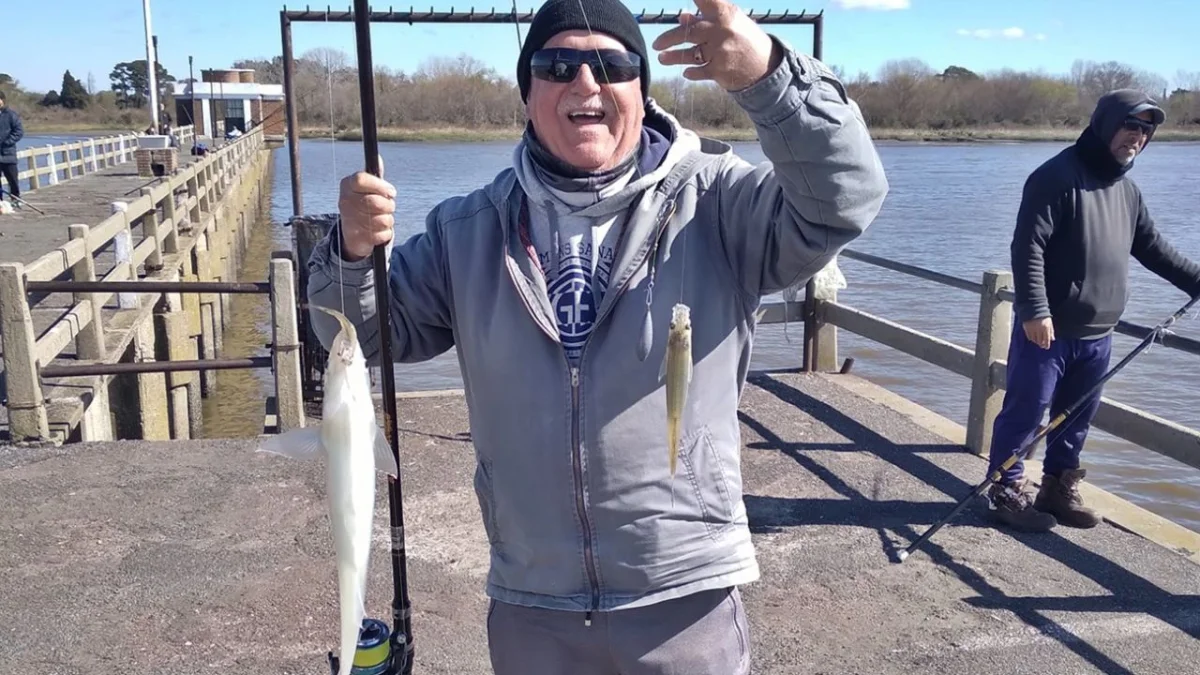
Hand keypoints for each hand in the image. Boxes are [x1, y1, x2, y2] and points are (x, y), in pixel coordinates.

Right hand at [337, 157, 394, 261]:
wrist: (352, 232)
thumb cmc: (363, 205)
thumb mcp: (366, 189)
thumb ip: (374, 176)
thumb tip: (377, 157)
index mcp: (347, 185)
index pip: (361, 179)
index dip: (380, 185)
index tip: (391, 192)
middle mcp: (345, 202)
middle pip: (376, 202)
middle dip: (389, 205)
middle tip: (388, 206)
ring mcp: (350, 220)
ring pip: (383, 219)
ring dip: (388, 220)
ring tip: (382, 218)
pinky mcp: (358, 237)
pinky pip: (384, 234)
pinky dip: (386, 233)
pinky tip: (378, 230)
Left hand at [651, 0, 782, 91]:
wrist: (766, 66)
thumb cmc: (743, 38)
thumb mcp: (730, 22)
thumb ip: (706, 19)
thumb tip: (682, 17)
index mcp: (725, 13)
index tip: (683, 5)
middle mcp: (722, 31)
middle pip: (689, 32)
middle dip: (669, 38)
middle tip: (656, 44)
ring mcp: (720, 52)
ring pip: (690, 54)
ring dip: (673, 57)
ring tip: (662, 57)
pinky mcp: (719, 71)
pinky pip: (698, 71)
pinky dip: (691, 72)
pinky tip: (686, 71)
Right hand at [1023, 318, 1054, 349]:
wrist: (1033, 308)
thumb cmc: (1043, 316)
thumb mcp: (1049, 322)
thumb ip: (1051, 331)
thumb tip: (1052, 339)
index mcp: (1046, 328)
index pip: (1046, 339)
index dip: (1046, 345)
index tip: (1046, 347)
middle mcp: (1039, 329)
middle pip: (1040, 341)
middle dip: (1041, 344)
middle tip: (1042, 346)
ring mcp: (1032, 329)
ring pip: (1034, 339)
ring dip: (1036, 342)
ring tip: (1037, 341)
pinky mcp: (1026, 328)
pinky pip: (1029, 336)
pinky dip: (1031, 338)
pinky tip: (1033, 338)